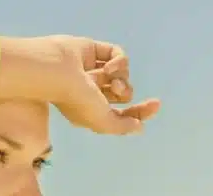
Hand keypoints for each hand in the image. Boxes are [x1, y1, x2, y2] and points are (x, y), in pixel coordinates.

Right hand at [45, 35, 160, 134]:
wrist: (56, 71)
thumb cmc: (76, 100)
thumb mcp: (102, 122)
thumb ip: (122, 127)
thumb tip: (139, 127)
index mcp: (91, 111)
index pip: (121, 113)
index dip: (139, 111)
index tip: (155, 105)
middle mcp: (92, 91)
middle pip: (124, 92)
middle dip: (125, 91)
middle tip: (118, 89)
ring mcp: (93, 70)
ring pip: (122, 73)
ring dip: (120, 76)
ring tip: (109, 76)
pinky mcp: (94, 51)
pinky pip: (117, 54)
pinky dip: (117, 60)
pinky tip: (108, 65)